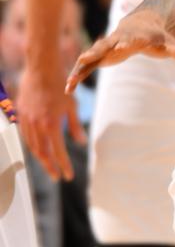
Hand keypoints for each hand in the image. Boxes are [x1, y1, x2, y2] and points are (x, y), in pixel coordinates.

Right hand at [17, 59, 85, 180]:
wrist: (41, 69)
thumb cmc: (61, 86)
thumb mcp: (72, 106)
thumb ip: (75, 127)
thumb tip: (81, 143)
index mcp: (51, 124)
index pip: (58, 152)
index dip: (63, 165)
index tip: (68, 176)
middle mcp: (37, 125)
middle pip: (42, 153)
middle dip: (50, 167)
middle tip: (57, 177)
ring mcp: (26, 120)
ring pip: (32, 145)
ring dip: (40, 158)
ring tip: (49, 165)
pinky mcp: (20, 114)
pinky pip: (25, 135)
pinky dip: (32, 145)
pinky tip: (38, 148)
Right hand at [66, 11, 174, 93]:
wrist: (139, 26)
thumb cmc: (156, 37)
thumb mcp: (167, 42)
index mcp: (134, 37)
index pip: (130, 40)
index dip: (127, 43)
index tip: (122, 47)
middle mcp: (116, 41)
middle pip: (105, 46)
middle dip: (96, 51)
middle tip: (84, 57)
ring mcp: (106, 48)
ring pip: (91, 57)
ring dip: (81, 68)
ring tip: (70, 81)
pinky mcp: (100, 57)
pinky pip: (87, 67)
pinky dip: (78, 75)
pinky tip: (68, 89)